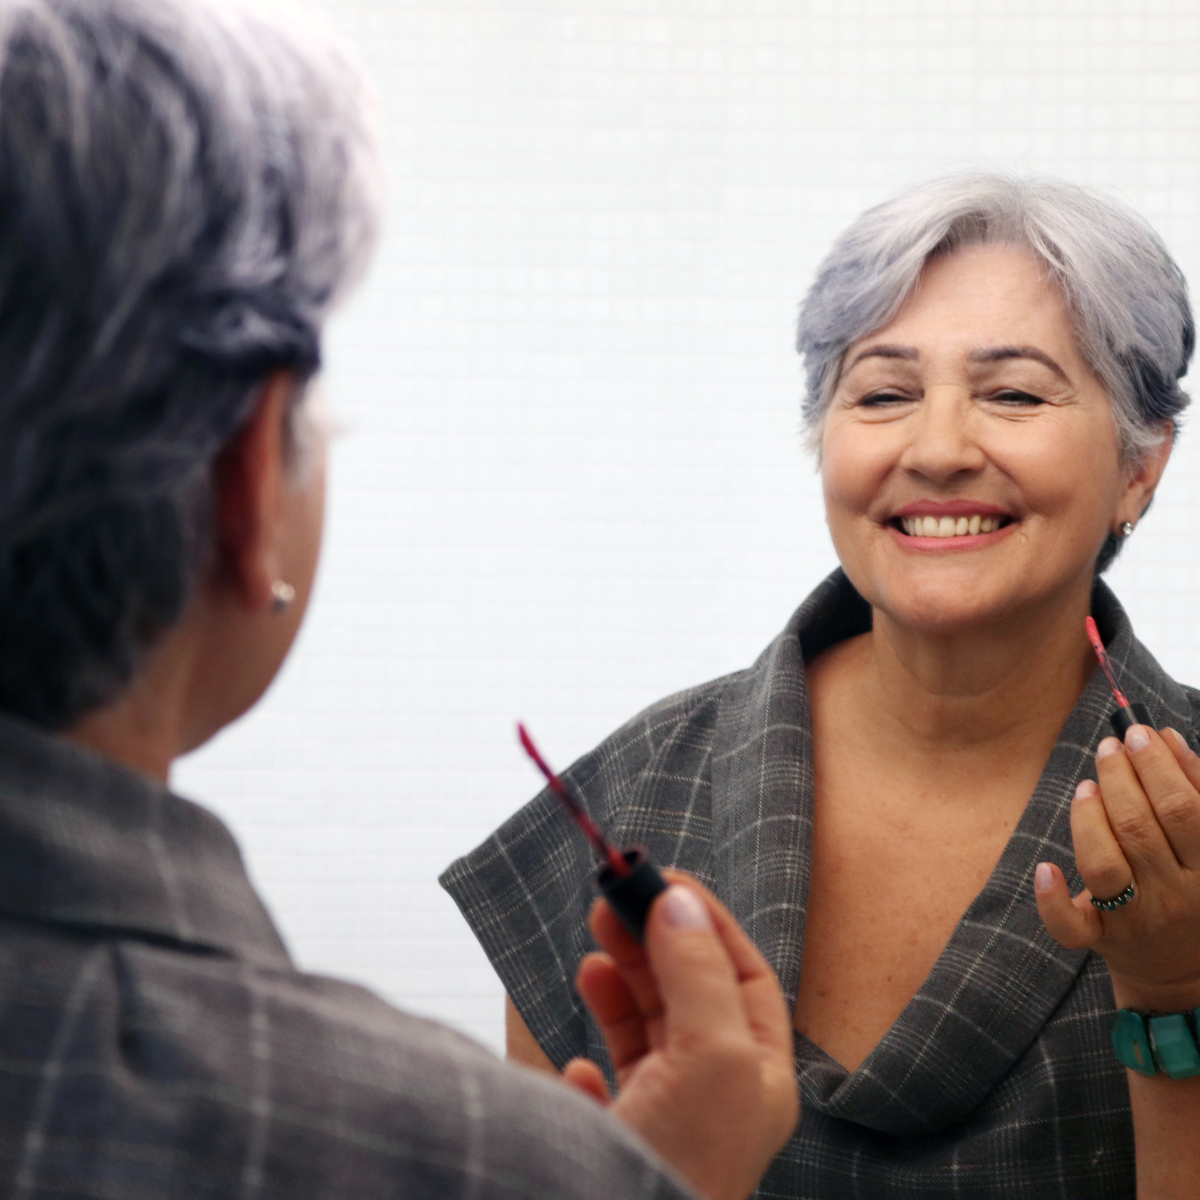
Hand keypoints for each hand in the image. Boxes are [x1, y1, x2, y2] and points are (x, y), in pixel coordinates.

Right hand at [563, 871, 797, 1199]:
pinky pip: (609, 1090)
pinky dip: (592, 1060)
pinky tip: (580, 1059)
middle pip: (689, 996)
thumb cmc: (684, 1161)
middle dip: (651, 944)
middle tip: (609, 904)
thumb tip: (679, 900)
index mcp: (757, 1074)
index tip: (659, 879)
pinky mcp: (619, 1146)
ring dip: (620, 988)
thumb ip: (696, 970)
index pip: (741, 974)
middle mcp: (718, 1097)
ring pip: (647, 1035)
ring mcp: (667, 1123)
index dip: (703, 922)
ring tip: (591, 955)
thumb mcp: (710, 1051)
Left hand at [1035, 724, 1199, 1010]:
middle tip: (1108, 746)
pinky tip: (1047, 868)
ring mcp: (1135, 920)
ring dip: (1089, 817)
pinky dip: (1053, 898)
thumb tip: (1168, 738)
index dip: (1158, 767)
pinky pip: (1070, 926)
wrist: (1183, 974)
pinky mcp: (1099, 940)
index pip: (1185, 810)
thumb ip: (1195, 791)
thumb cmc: (1193, 889)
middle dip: (1120, 777)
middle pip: (1140, 829)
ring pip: (1104, 864)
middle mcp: (1175, 896)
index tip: (1138, 733)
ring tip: (1088, 785)